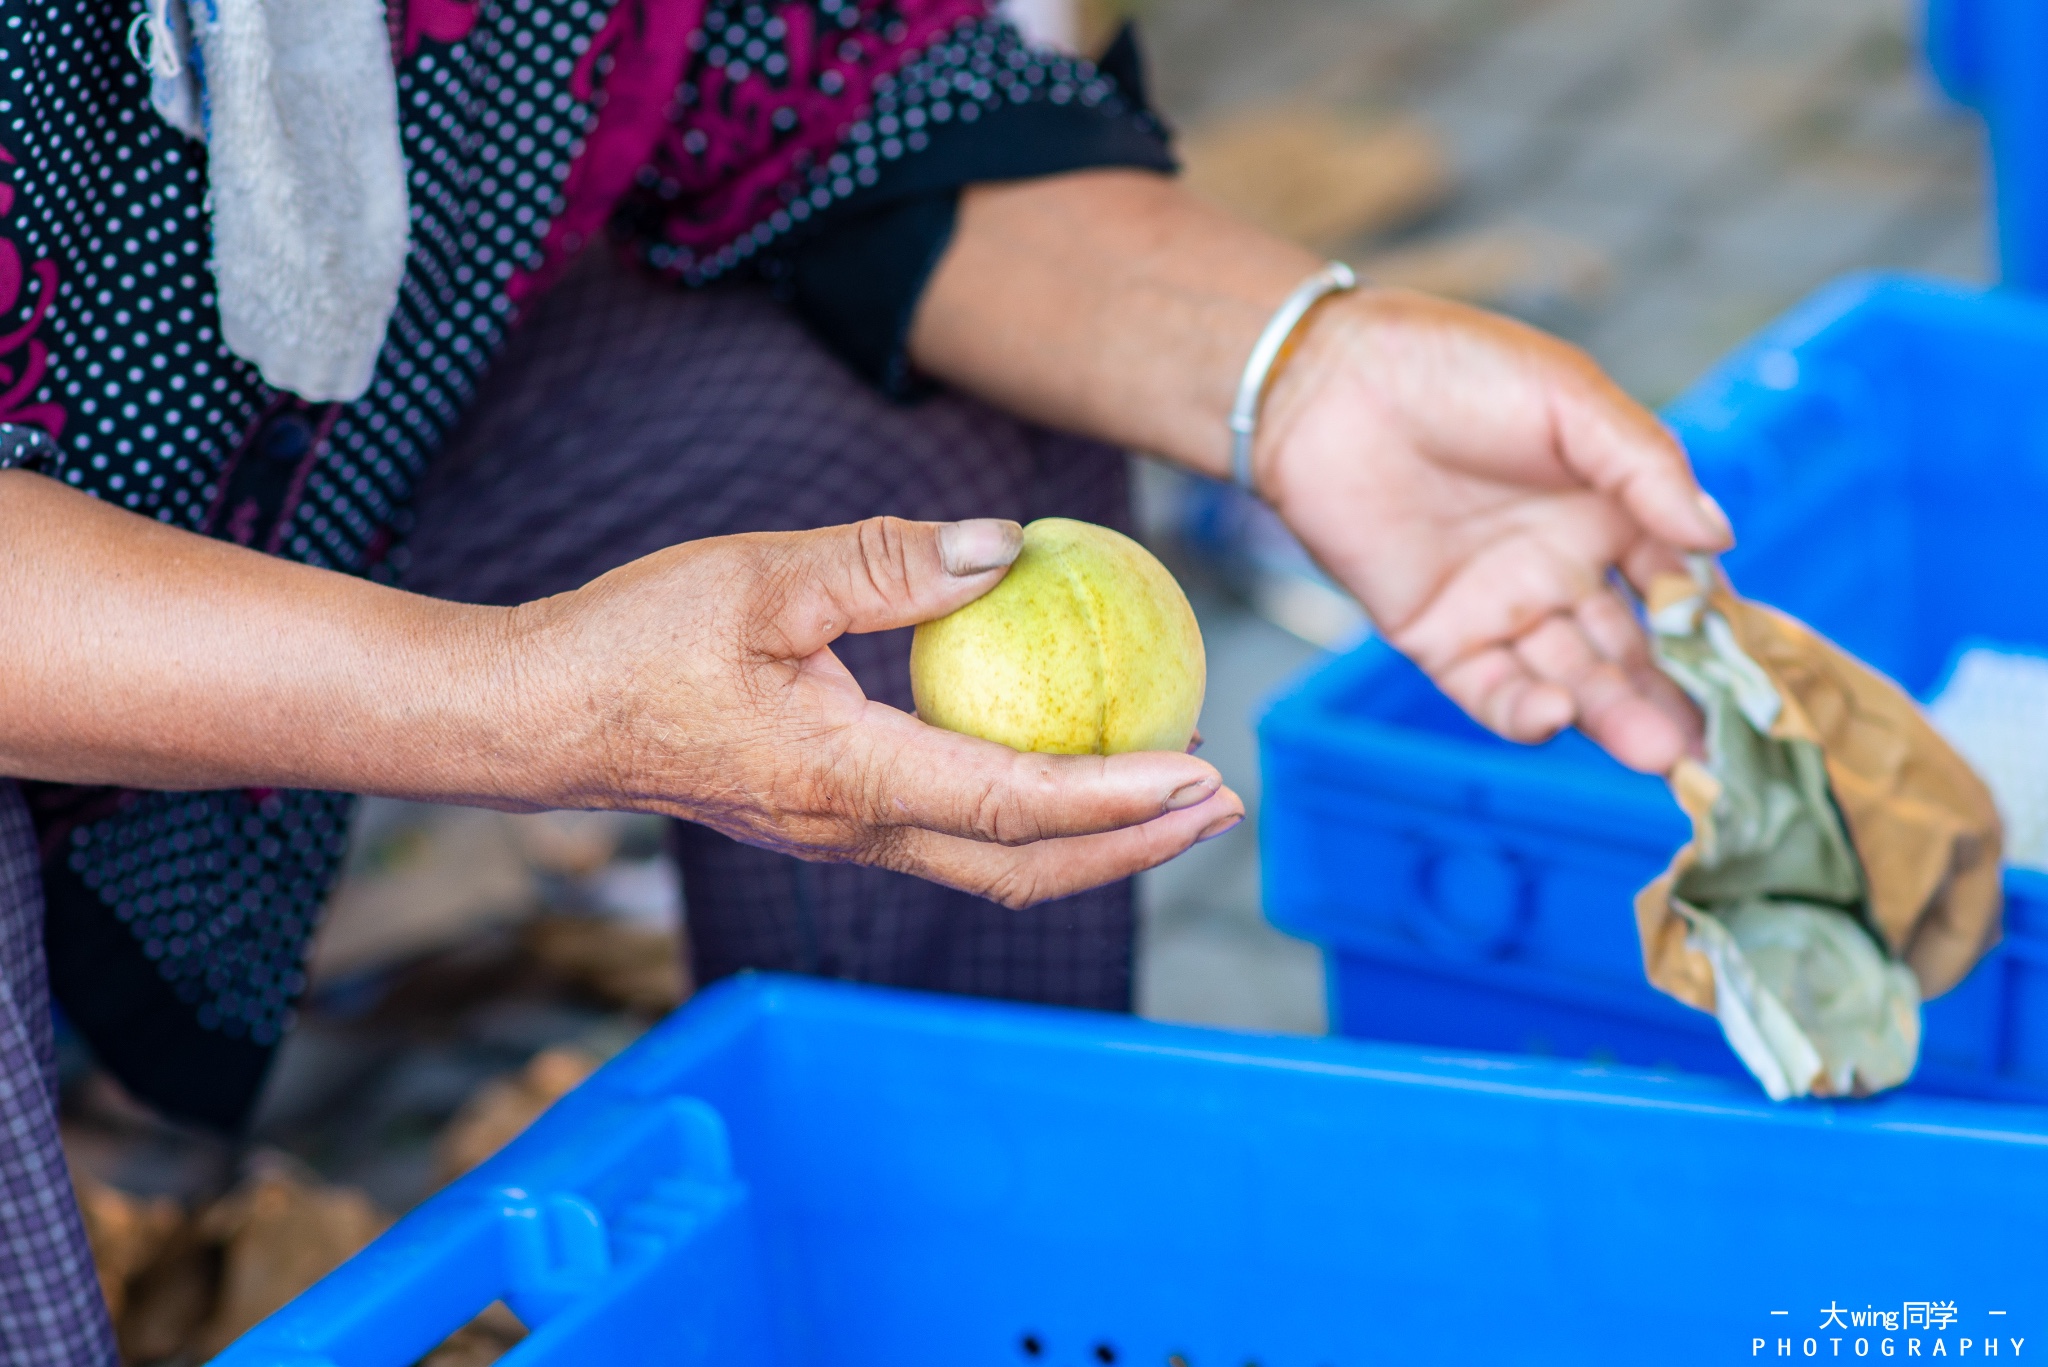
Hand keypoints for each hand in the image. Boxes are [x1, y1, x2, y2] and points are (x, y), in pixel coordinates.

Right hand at [518, 516, 1243, 906]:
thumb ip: (888, 564)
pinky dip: (1032, 821)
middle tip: (1224, 802)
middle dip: (1134, 848)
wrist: (544, 718)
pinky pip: (955, 839)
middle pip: (1024, 868)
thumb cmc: (635, 643)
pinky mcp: (830, 822)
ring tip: (1172, 800)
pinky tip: (1063, 772)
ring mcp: (842, 839)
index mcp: (845, 780)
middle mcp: (855, 832)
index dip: (1117, 797)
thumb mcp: (761, 577)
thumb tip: (1009, 549)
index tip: (1202, 775)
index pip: (1012, 803)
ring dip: (1093, 844)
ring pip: (994, 866)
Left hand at [1256, 288, 1731, 771]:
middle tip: (1714, 750)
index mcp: (1611, 509)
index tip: (1758, 677)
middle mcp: (1565, 567)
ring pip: (1574, 679)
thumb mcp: (1569, 399)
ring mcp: (1503, 606)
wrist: (1326, 383)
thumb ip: (1643, 466)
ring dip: (1615, 717)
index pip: (1681, 586)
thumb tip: (1718, 538)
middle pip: (1634, 651)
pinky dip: (1527, 711)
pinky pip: (1491, 690)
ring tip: (1658, 753)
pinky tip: (1559, 712)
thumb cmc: (1453, 369)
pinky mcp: (1439, 635)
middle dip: (1675, 699)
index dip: (1716, 631)